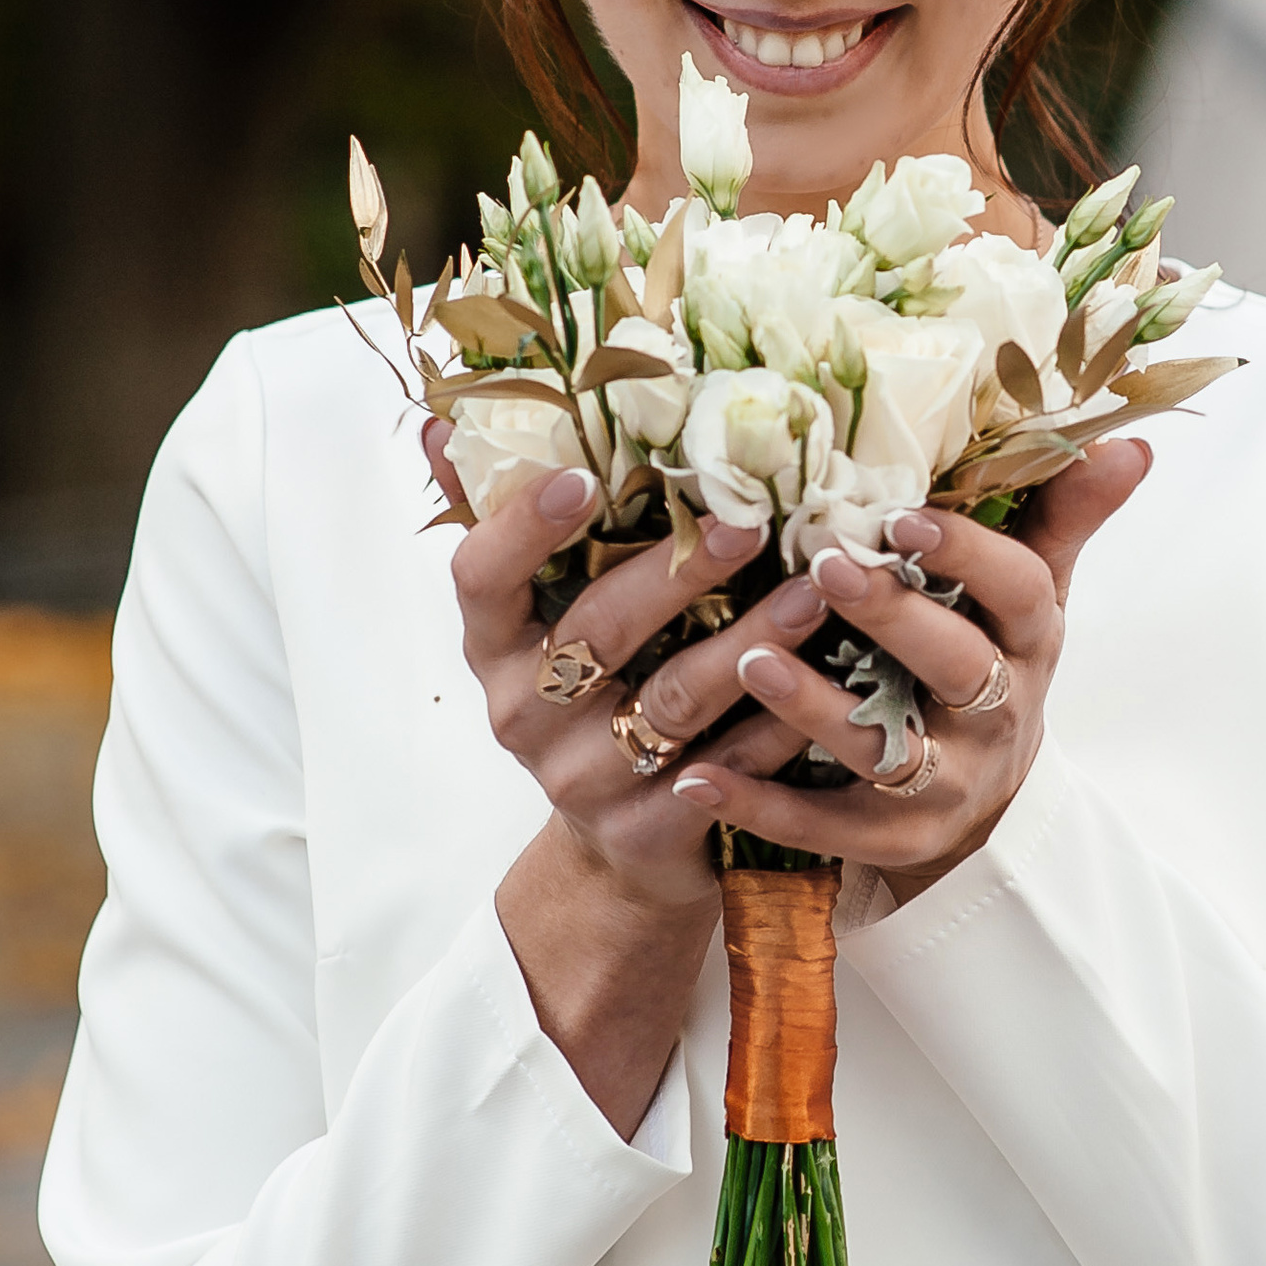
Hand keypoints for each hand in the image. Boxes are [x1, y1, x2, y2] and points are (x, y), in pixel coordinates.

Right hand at [432, 434, 837, 919]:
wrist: (619, 843)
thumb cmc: (592, 697)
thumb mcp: (544, 620)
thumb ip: (506, 524)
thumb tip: (438, 423)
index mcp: (494, 648)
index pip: (481, 579)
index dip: (524, 528)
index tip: (583, 476)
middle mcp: (524, 714)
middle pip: (598, 631)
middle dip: (678, 572)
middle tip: (749, 520)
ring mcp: (583, 779)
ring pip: (673, 700)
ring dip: (749, 642)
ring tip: (815, 592)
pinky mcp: (646, 831)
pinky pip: (724, 771)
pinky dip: (778, 727)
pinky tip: (828, 683)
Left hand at [671, 434, 1150, 905]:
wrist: (984, 802)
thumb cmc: (990, 661)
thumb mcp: (1030, 593)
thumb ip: (1062, 515)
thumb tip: (1131, 440)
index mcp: (1027, 641)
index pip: (1017, 592)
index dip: (968, 557)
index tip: (906, 517)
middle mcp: (996, 717)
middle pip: (955, 668)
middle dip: (892, 618)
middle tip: (823, 564)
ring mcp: (945, 783)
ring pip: (883, 751)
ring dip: (814, 709)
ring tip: (749, 662)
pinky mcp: (891, 838)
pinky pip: (823, 826)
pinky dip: (761, 804)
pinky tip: (696, 776)